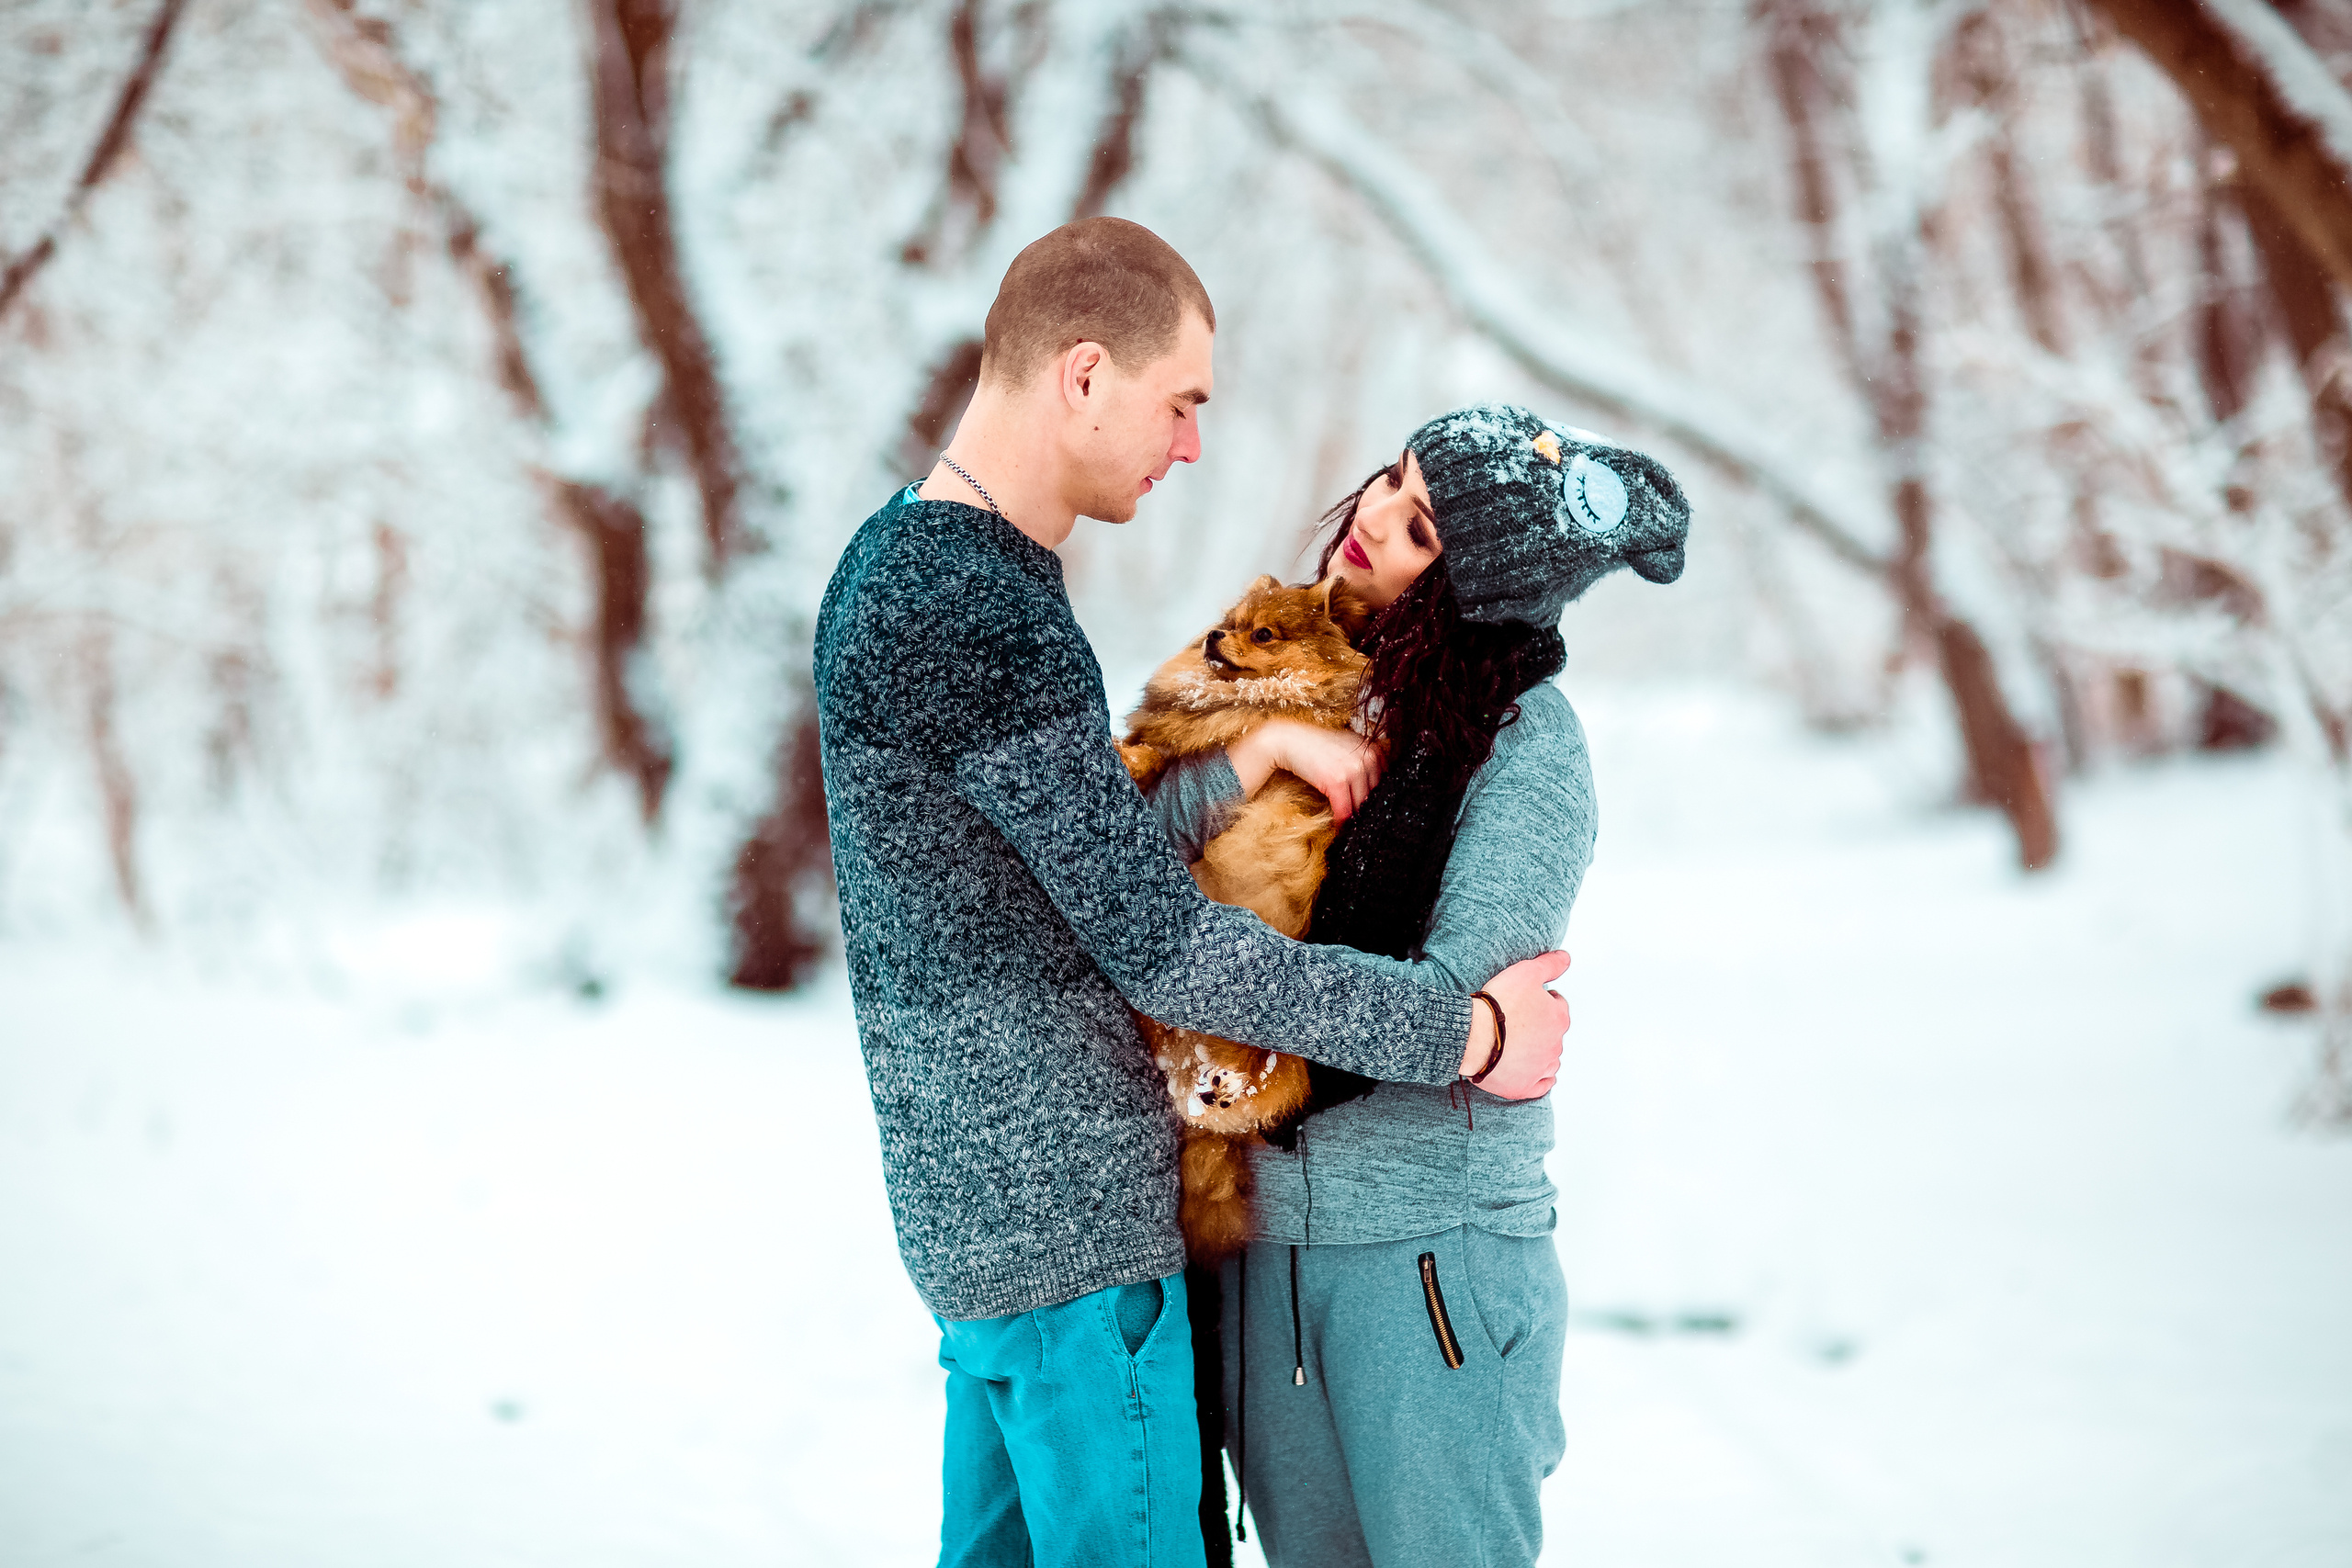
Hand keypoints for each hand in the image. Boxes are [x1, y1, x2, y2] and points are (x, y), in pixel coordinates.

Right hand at [1232, 719, 1383, 822]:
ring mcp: (1354, 769)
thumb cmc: (1318, 746)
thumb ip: (1365, 762)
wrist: (1291, 741)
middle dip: (1366, 811)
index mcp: (1374, 750)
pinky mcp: (1337, 780)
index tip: (1371, 811)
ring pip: (1360, 806)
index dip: (1377, 800)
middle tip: (1361, 823)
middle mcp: (1368, 757)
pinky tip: (1338, 826)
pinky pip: (1344, 810)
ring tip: (1350, 827)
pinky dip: (1341, 821)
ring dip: (1354, 819)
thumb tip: (1375, 791)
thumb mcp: (1349, 747)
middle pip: (1374, 796)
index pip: (1385, 783)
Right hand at [1458, 951, 1569, 1099]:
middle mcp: (1555, 1044)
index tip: (1527, 1000)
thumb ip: (1550, 964)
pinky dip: (1540, 1079)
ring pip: (1550, 1059)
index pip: (1558, 1005)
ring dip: (1541, 1052)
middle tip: (1518, 1020)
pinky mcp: (1525, 1086)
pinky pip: (1541, 1085)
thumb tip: (1566, 958)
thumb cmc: (1498, 1004)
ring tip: (1520, 1044)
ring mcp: (1541, 1067)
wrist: (1473, 1035)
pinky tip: (1533, 1072)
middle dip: (1540, 1026)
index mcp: (1558, 1018)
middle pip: (1553, 1032)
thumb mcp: (1526, 972)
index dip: (1543, 1000)